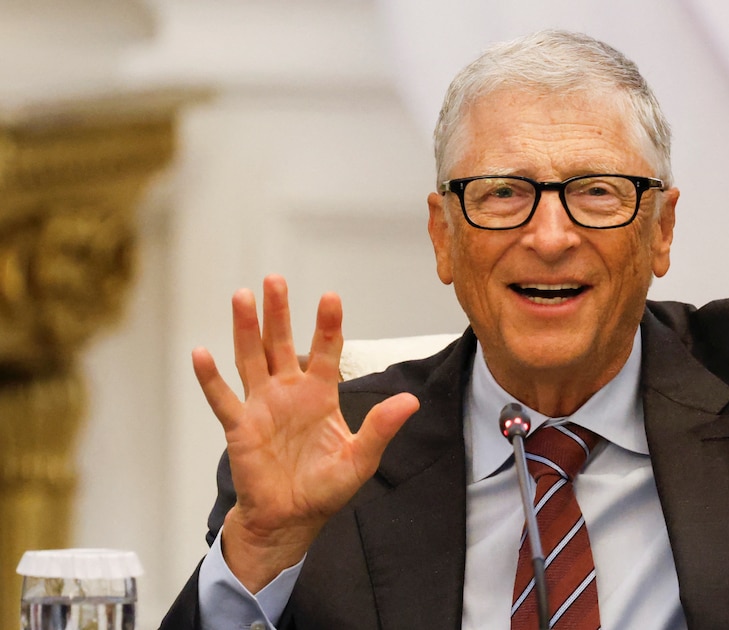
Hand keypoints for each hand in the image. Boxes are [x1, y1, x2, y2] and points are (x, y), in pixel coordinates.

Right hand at [192, 275, 418, 590]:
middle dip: (279, 312)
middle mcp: (289, 393)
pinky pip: (222, 398)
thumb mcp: (361, 458)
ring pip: (251, 359)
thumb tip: (412, 401)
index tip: (330, 297)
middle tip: (275, 279)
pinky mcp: (240, 427)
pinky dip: (210, 377)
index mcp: (321, 395)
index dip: (327, 325)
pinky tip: (200, 352)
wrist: (292, 519)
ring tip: (242, 295)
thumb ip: (381, 427)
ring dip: (245, 328)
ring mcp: (262, 406)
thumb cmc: (325, 488)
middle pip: (281, 344)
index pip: (325, 351)